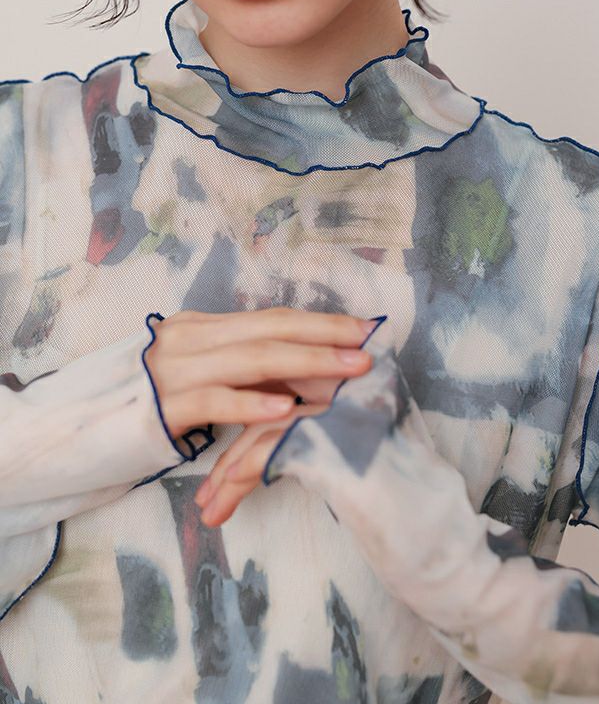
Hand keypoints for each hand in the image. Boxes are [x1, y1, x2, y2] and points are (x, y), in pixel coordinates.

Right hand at [142, 306, 375, 517]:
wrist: (81, 428)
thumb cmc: (152, 403)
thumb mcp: (198, 372)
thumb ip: (240, 365)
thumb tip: (301, 367)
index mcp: (202, 326)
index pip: (271, 318)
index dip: (320, 322)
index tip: (363, 328)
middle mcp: (189, 339)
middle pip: (269, 331)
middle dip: (325, 337)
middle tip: (369, 345)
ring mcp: (174, 371)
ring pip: (251, 360)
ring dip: (306, 364)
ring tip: (347, 370)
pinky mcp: (162, 407)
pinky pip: (215, 401)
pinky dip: (252, 404)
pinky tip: (286, 409)